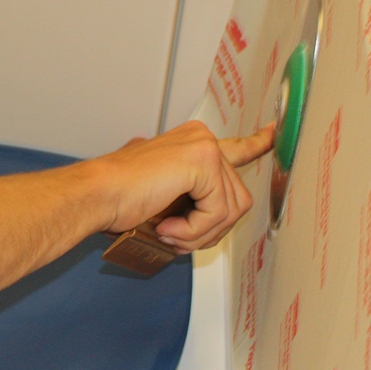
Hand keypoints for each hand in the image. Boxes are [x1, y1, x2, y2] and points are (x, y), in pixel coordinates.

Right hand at [94, 121, 273, 253]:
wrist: (97, 195)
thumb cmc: (119, 200)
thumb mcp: (167, 200)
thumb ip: (193, 201)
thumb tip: (213, 222)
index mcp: (191, 144)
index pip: (237, 148)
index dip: (258, 145)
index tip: (273, 134)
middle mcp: (201, 139)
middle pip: (236, 198)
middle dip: (209, 228)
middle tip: (175, 235)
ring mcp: (204, 147)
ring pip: (230, 209)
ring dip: (200, 233)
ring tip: (168, 231)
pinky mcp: (204, 161)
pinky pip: (218, 212)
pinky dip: (194, 230)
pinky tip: (168, 227)